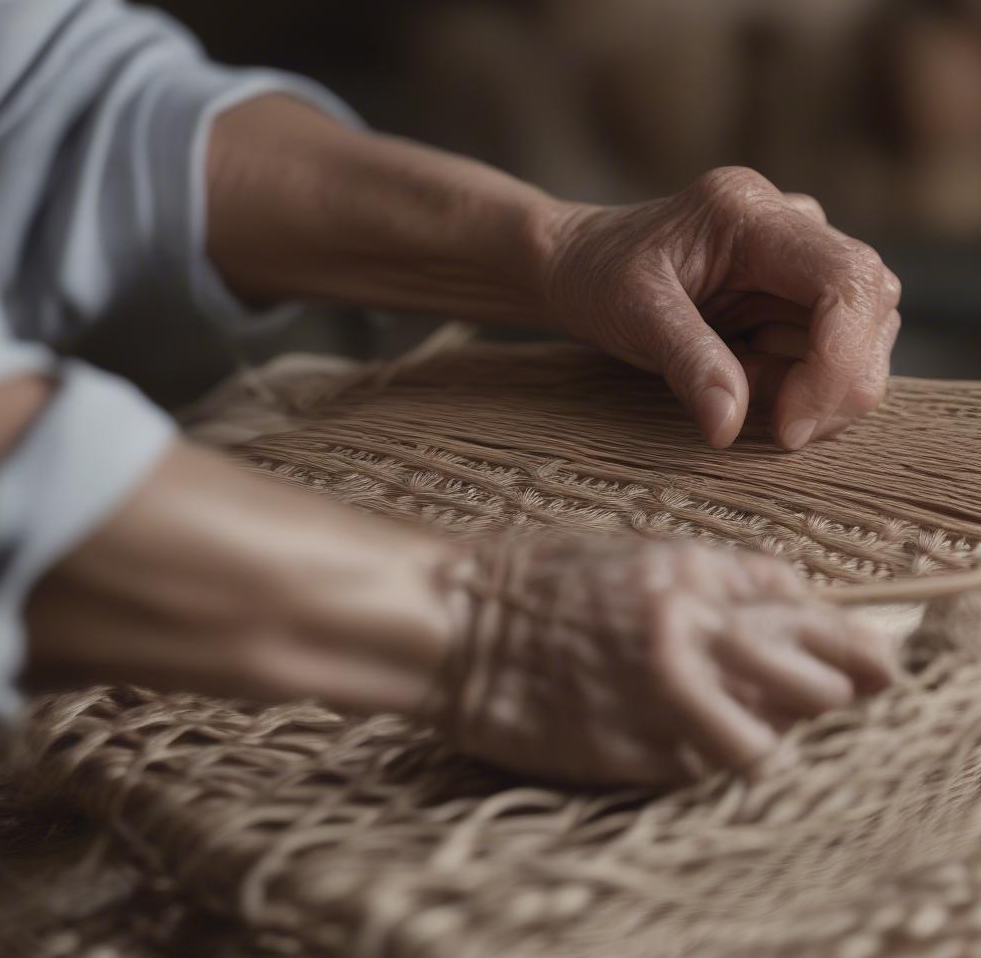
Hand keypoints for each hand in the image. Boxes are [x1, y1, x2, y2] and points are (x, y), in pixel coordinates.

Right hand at [430, 537, 895, 785]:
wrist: (454, 623)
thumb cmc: (530, 577)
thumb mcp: (625, 550)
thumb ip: (703, 576)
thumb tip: (778, 596)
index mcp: (685, 571)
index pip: (801, 605)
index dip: (845, 637)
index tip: (868, 658)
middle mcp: (686, 630)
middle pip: (812, 677)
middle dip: (832, 689)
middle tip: (833, 696)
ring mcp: (660, 694)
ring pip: (772, 737)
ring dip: (772, 734)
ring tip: (751, 725)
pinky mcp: (630, 749)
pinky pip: (707, 771)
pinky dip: (714, 762)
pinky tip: (693, 744)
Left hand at [542, 167, 901, 449]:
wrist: (579, 264)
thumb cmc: (598, 278)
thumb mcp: (632, 316)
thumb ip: (687, 365)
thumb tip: (729, 428)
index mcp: (749, 214)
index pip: (847, 280)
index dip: (840, 361)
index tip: (792, 427)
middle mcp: (789, 224)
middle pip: (870, 308)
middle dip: (835, 384)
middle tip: (777, 430)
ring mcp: (797, 258)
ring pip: (860, 334)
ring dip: (813, 387)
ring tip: (738, 386)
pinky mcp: (794, 292)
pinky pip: (828, 348)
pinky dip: (799, 384)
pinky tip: (747, 380)